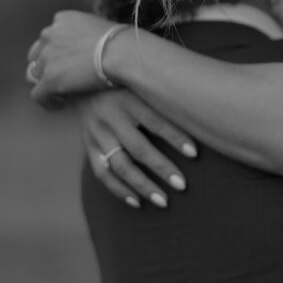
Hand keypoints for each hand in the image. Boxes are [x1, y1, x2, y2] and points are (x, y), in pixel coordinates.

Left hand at [27, 11, 120, 106]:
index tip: (71, 63)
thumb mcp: (105, 27)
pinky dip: (48, 101)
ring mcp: (47, 57)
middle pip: (38, 54)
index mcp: (63, 19)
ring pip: (35, 74)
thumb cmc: (125, 42)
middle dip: (48, 67)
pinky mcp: (49, 79)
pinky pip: (39, 94)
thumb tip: (100, 44)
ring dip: (47, 84)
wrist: (123, 53)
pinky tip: (61, 105)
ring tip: (62, 94)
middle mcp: (50, 35)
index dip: (58, 52)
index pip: (50, 37)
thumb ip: (92, 34)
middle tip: (64, 80)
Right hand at [78, 89, 197, 207]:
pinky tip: (137, 202)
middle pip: (138, 148)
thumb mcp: (142, 82)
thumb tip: (200, 112)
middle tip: (182, 185)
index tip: (194, 153)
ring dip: (142, 185)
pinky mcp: (89, 146)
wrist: (82, 80)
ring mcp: (97, 133)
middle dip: (161, 168)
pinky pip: (103, 173)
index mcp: (129, 98)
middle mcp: (110, 116)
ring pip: (120, 165)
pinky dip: (119, 190)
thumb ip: (163, 96)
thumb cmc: (127, 83)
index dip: (175, 137)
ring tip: (163, 201)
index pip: (155, 121)